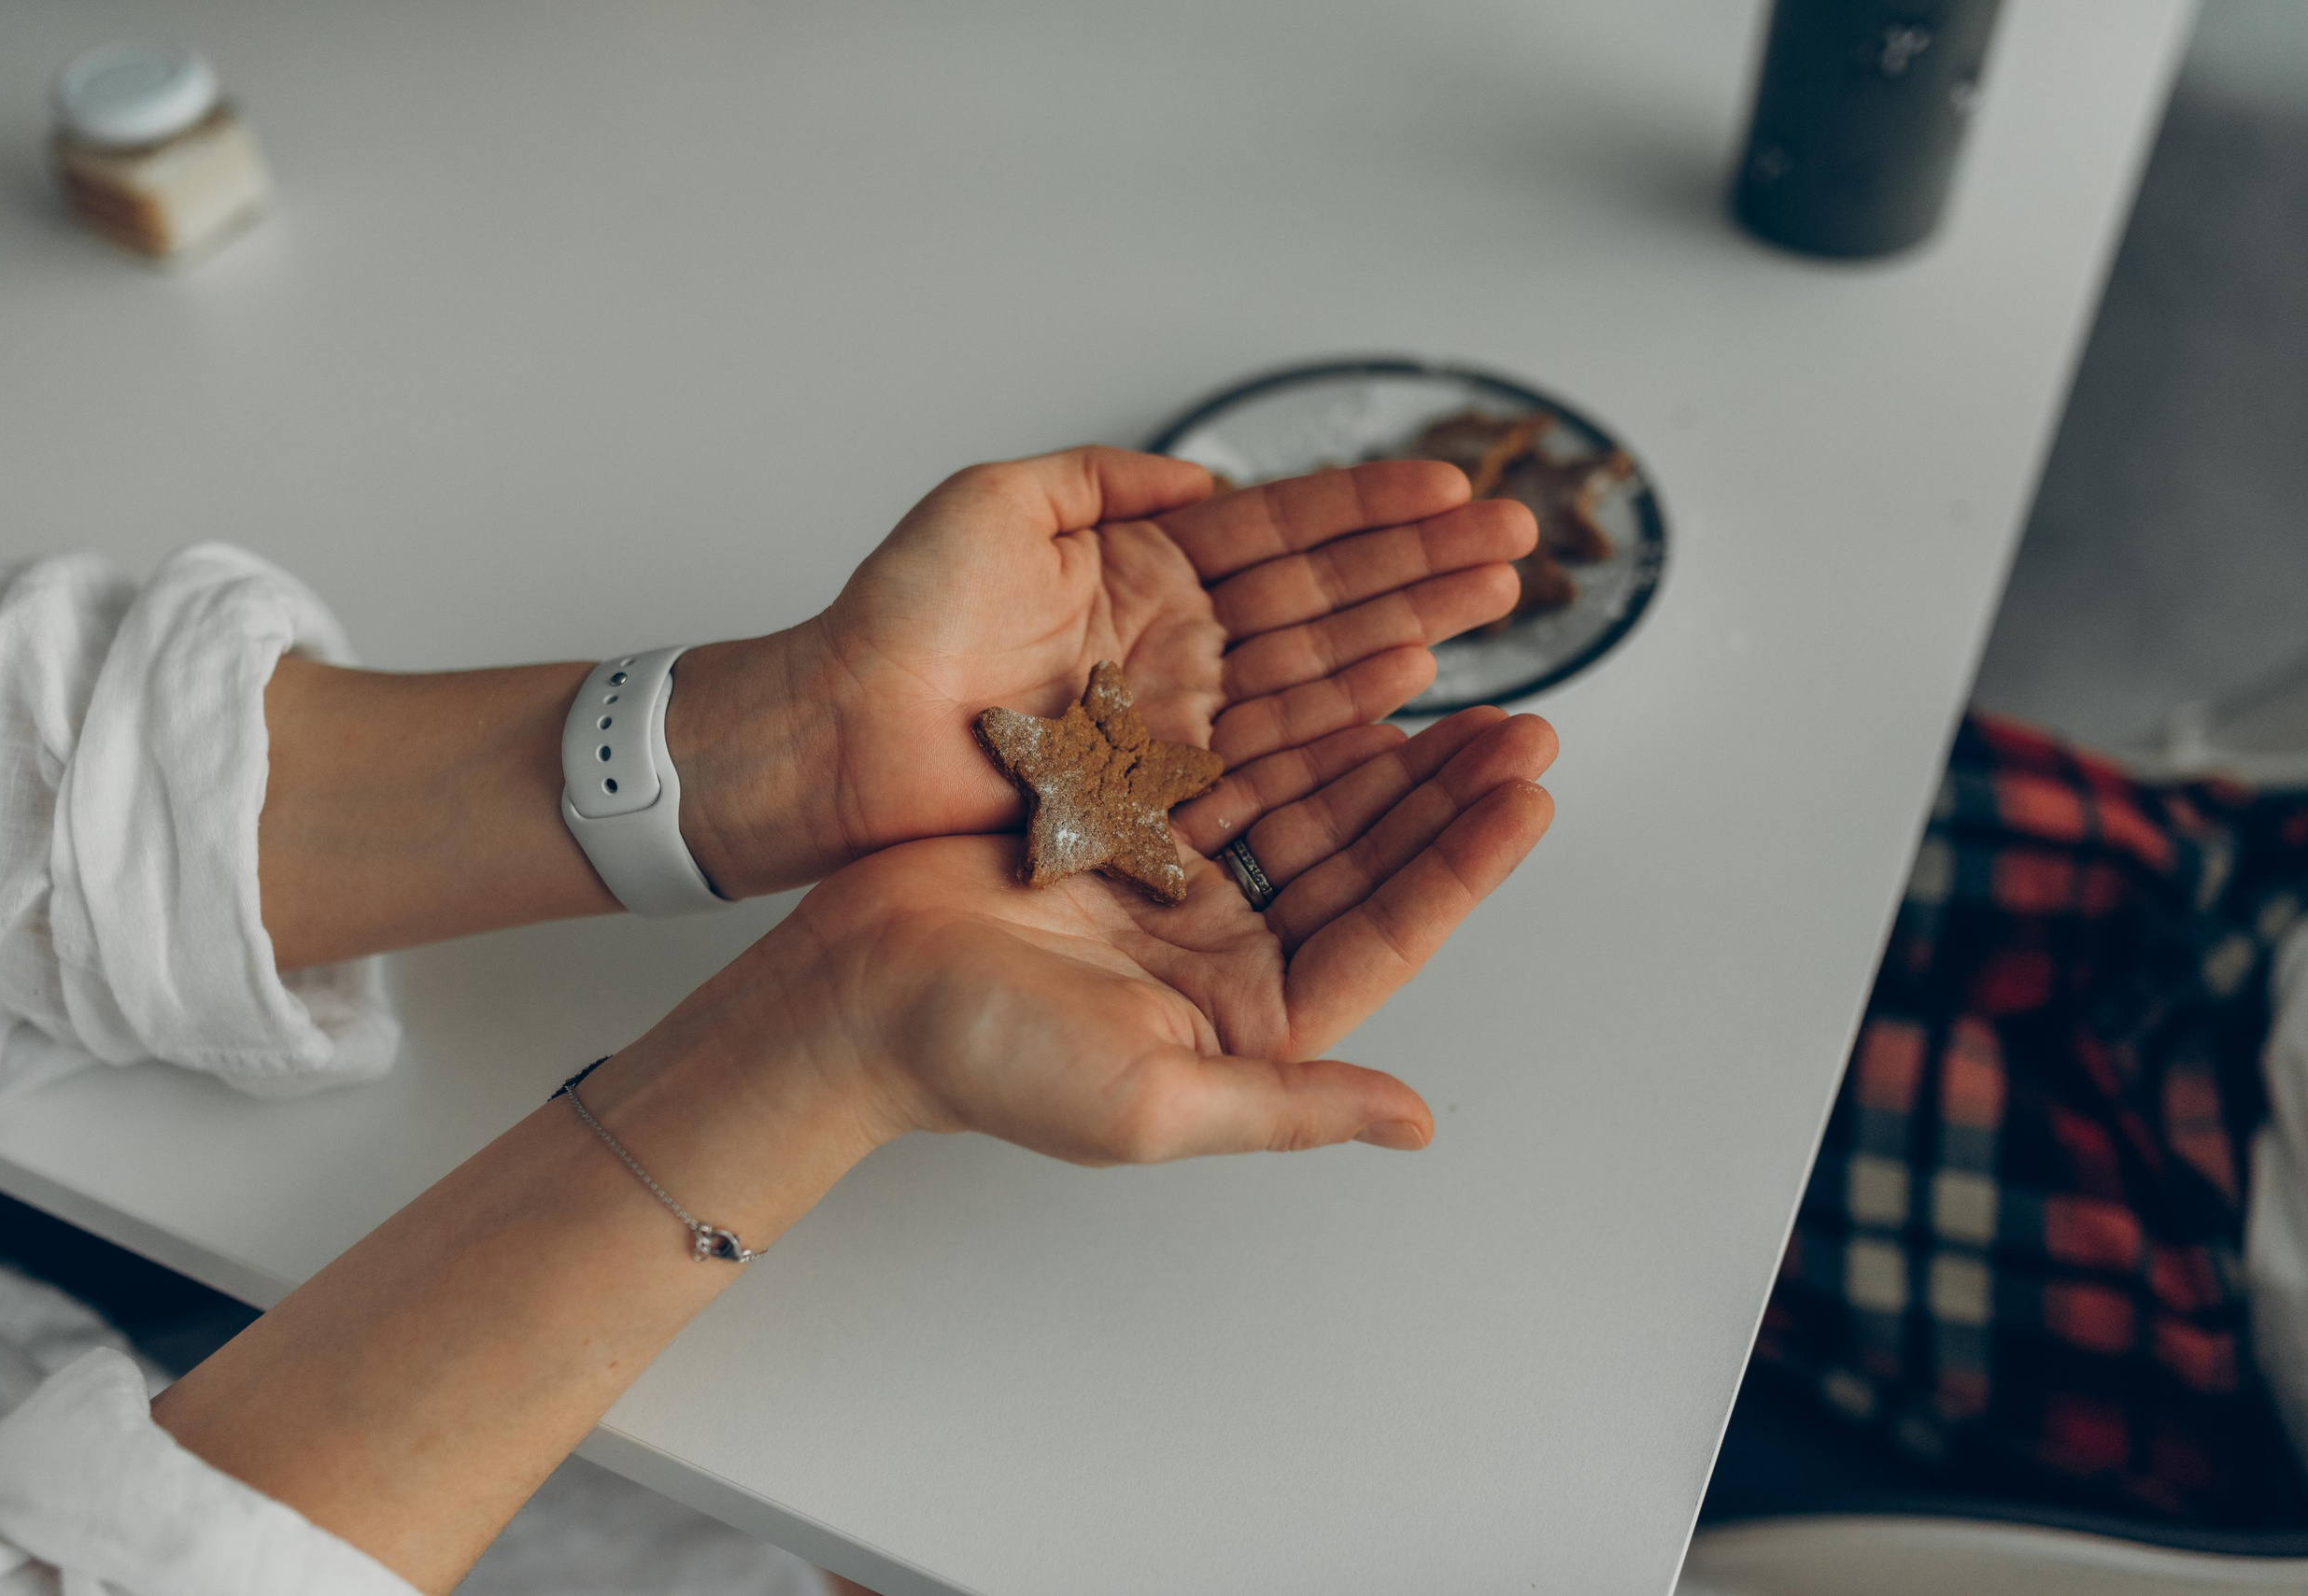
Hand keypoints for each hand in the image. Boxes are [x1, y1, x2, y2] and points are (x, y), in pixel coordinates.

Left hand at [671, 447, 1533, 896]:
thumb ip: (1097, 479)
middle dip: (1423, 566)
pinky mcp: (1162, 787)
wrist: (835, 739)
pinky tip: (1415, 689)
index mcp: (1143, 568)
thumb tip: (1196, 472)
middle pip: (1324, 596)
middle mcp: (1175, 642)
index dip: (1372, 504)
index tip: (1458, 483)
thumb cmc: (895, 620)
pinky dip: (1346, 717)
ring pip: (1316, 668)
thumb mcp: (991, 504)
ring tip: (1496, 607)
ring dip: (1410, 632)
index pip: (1284, 527)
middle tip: (1517, 547)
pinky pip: (1272, 748)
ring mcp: (1176, 717)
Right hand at [728, 706, 1555, 1163]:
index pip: (1384, 934)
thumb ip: (1291, 1105)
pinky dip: (1294, 727)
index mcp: (1248, 1026)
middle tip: (1526, 728)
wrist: (853, 992)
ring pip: (1311, 806)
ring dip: (1386, 751)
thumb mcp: (1151, 1104)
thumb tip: (1413, 1122)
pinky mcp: (1131, 836)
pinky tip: (1353, 687)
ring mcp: (1181, 893)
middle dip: (1446, 796)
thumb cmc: (984, 1061)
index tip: (1529, 799)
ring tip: (1467, 695)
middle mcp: (1228, 959)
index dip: (1463, 867)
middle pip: (1365, 860)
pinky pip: (1236, 767)